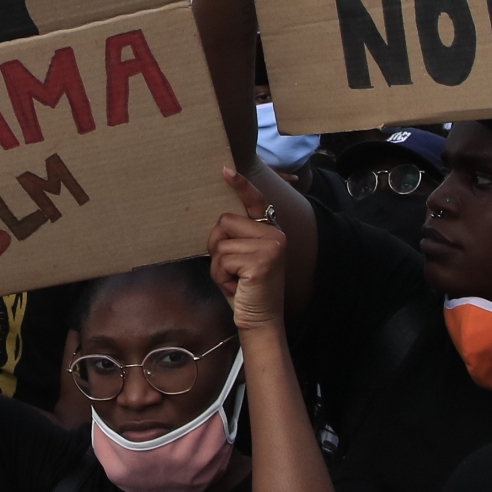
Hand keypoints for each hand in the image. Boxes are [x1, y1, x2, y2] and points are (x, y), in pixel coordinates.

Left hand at [207, 167, 287, 331]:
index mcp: (270, 231)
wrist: (260, 322)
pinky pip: (222, 258)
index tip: (226, 170)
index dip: (241, 185)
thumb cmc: (246, 291)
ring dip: (218, 266)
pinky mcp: (262, 260)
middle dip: (217, 246)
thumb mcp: (241, 258)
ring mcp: (271, 246)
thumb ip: (236, 238)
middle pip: (224, 221)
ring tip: (235, 280)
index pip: (256, 201)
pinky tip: (237, 287)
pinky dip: (221, 276)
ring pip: (220, 242)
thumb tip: (218, 221)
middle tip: (231, 270)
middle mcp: (275, 234)